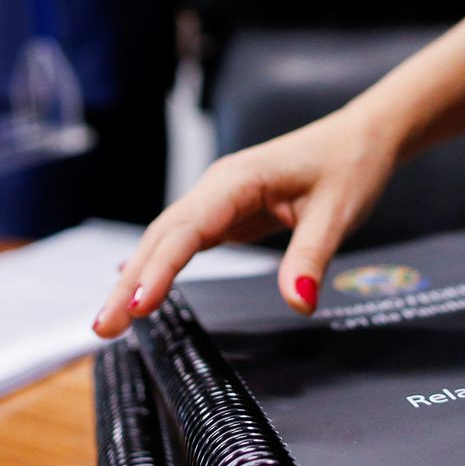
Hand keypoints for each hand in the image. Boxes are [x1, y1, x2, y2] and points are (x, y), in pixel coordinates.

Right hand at [92, 109, 397, 337]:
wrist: (361, 138)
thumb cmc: (349, 166)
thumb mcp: (337, 213)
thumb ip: (311, 257)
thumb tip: (298, 303)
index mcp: (237, 181)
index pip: (187, 230)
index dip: (159, 269)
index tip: (138, 305)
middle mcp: (219, 187)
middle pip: (162, 237)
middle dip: (130, 282)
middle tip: (103, 327)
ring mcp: (220, 199)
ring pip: (167, 239)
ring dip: (138, 277)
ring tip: (112, 320)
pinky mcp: (229, 212)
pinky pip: (186, 240)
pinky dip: (160, 265)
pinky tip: (138, 286)